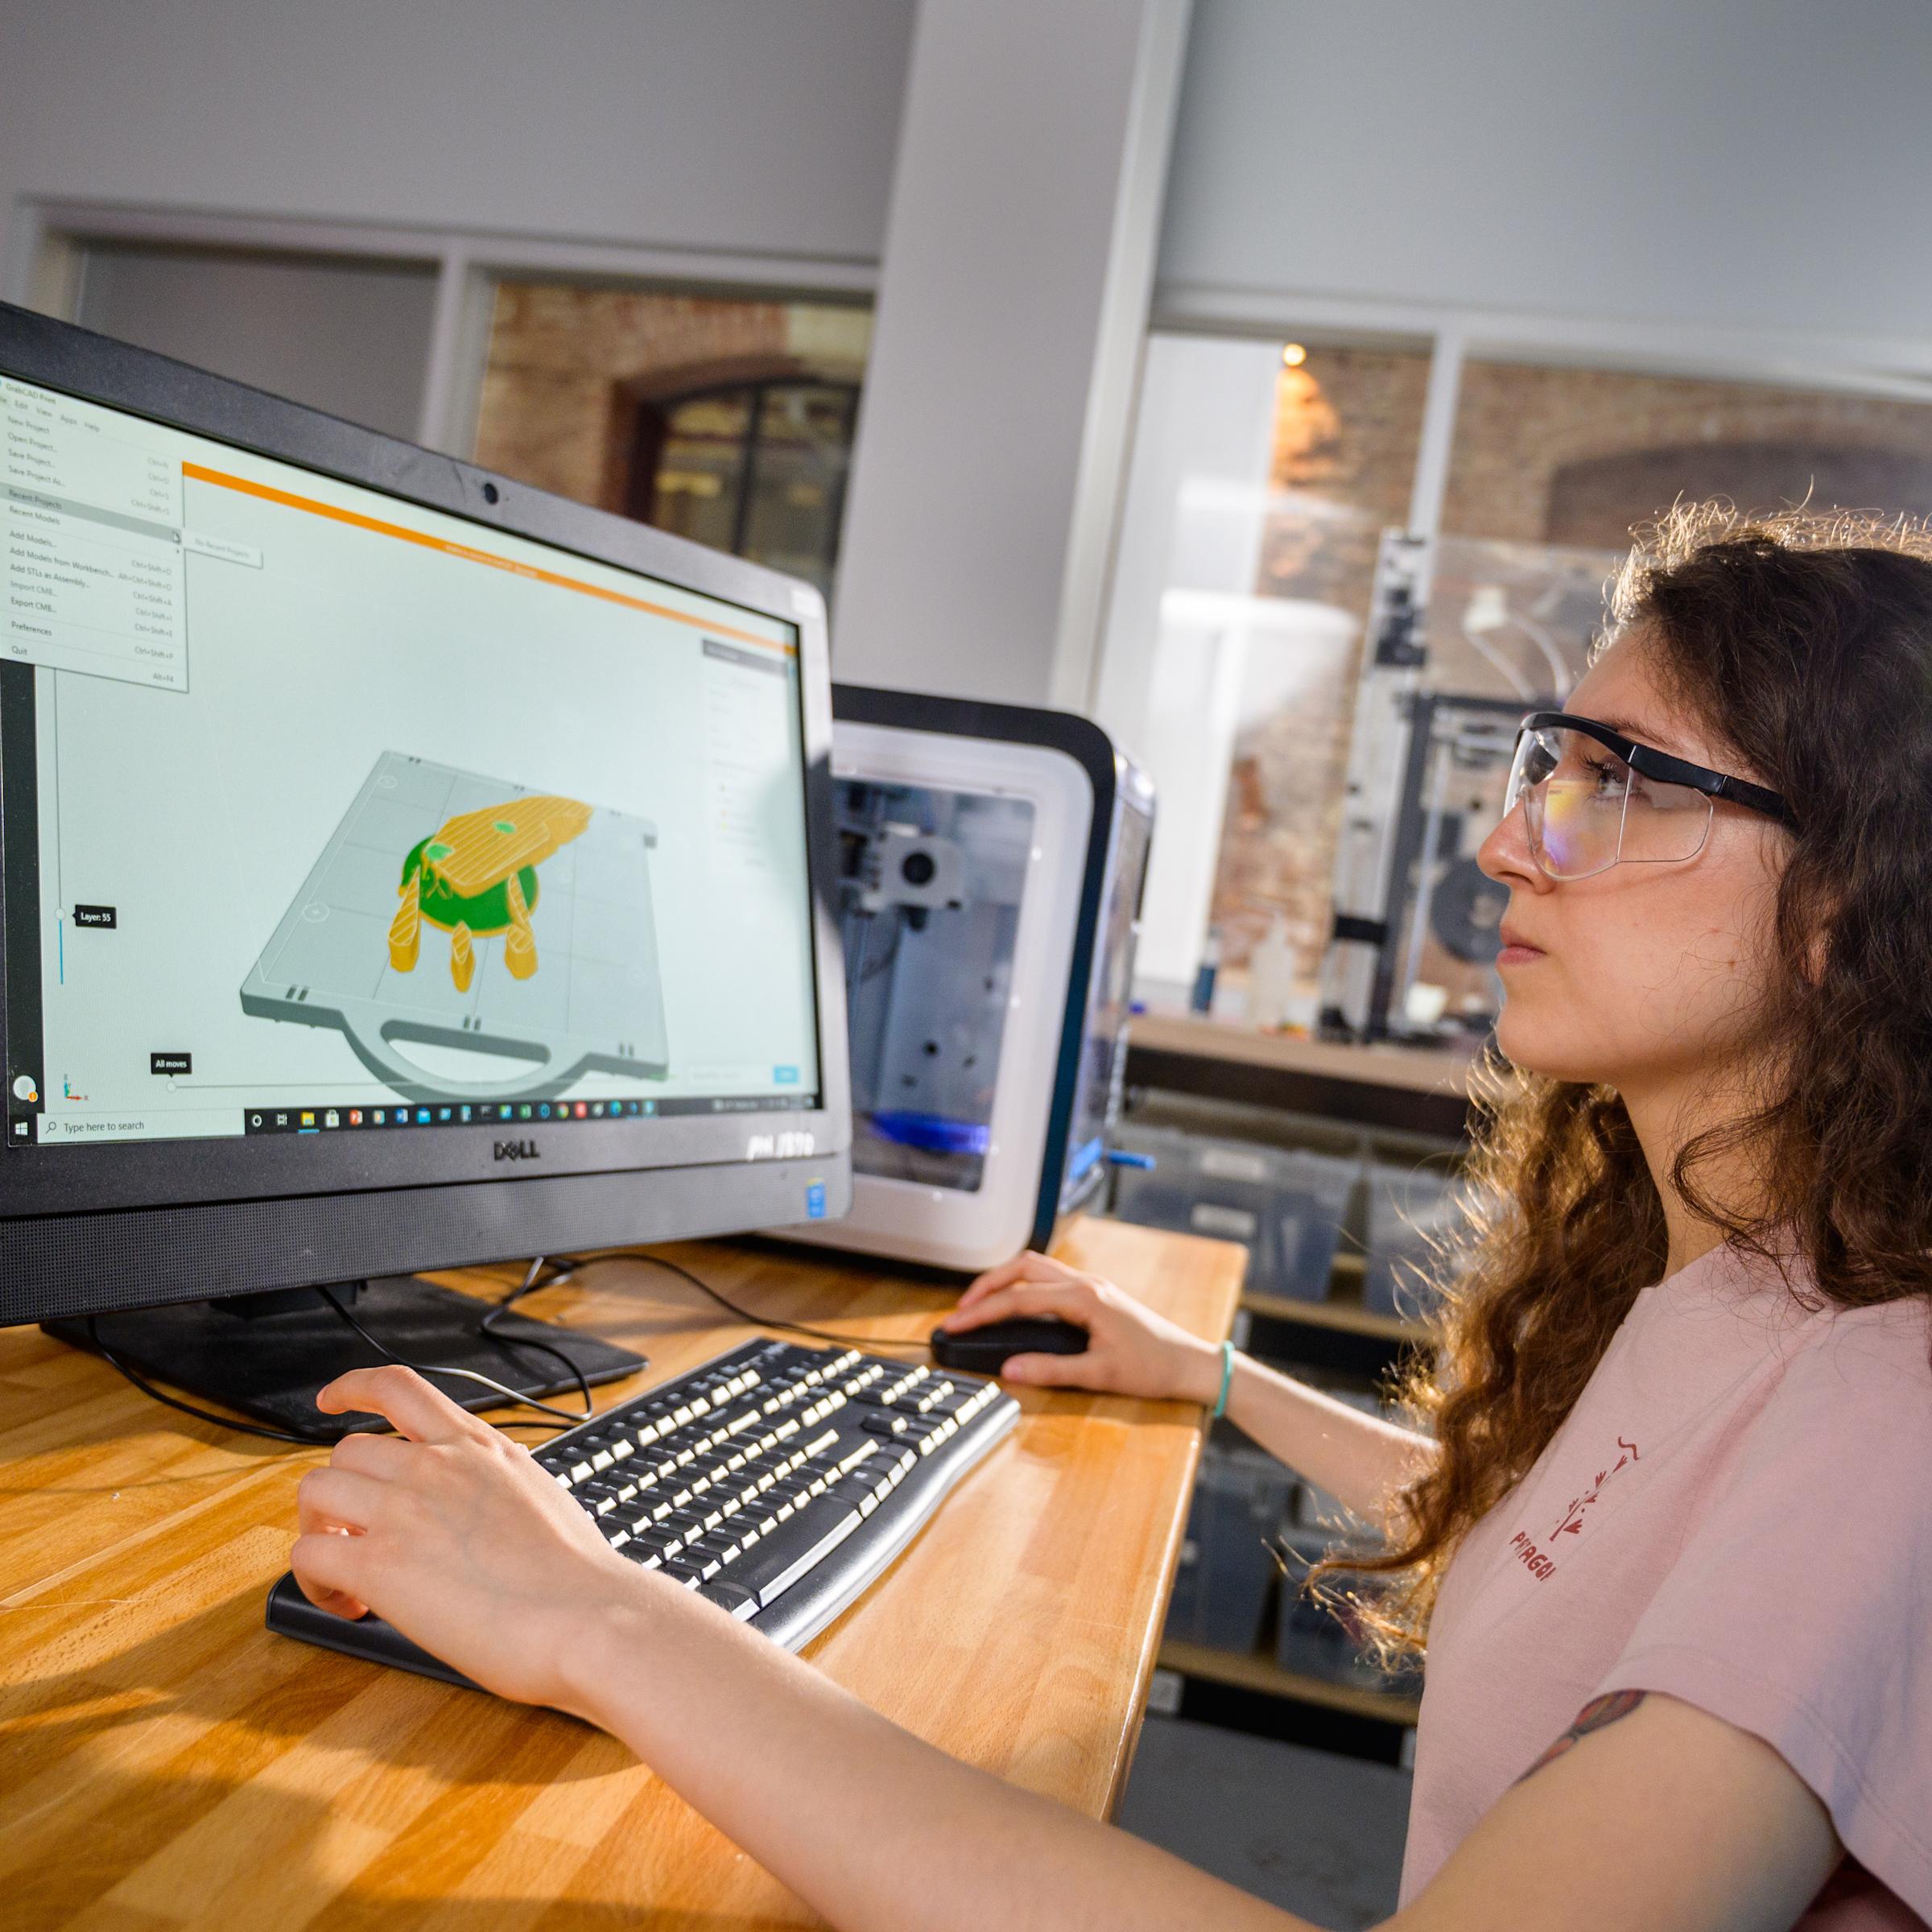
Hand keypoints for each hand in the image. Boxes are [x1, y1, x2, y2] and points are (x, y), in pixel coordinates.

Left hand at [290, 1365, 656, 1711]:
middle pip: (345, 1452)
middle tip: (355, 1535)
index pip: (397, 1387)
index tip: (331, 1400)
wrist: (585, 1616)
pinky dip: (316, 1581)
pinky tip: (349, 1604)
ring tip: (345, 1571)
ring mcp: (403, 1509)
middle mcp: (434, 1465)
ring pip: (316, 1492)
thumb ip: (500, 1477)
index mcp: (476, 1445)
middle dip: (340, 1493)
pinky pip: (309, 1554)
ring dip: (320, 1529)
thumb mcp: (539, 1491)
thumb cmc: (577, 1573)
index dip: (353, 1387)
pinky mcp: (379, 1563)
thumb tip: (492, 1485)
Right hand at [939, 1251, 1223, 1401]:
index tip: (955, 1324)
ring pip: (1036, 1267)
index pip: (1018, 1299)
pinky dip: (1025, 1285)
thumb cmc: (1153, 1367)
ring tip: (982, 1303)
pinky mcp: (1096, 1293)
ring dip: (1005, 1280)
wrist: (1189, 1362)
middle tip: (962, 1309)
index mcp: (1084, 1298)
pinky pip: (1050, 1277)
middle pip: (1022, 1267)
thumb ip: (1051, 1371)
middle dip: (987, 1284)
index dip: (981, 1312)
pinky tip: (1018, 1304)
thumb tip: (1010, 1369)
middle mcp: (1086, 1283)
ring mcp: (1092, 1284)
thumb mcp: (1099, 1374)